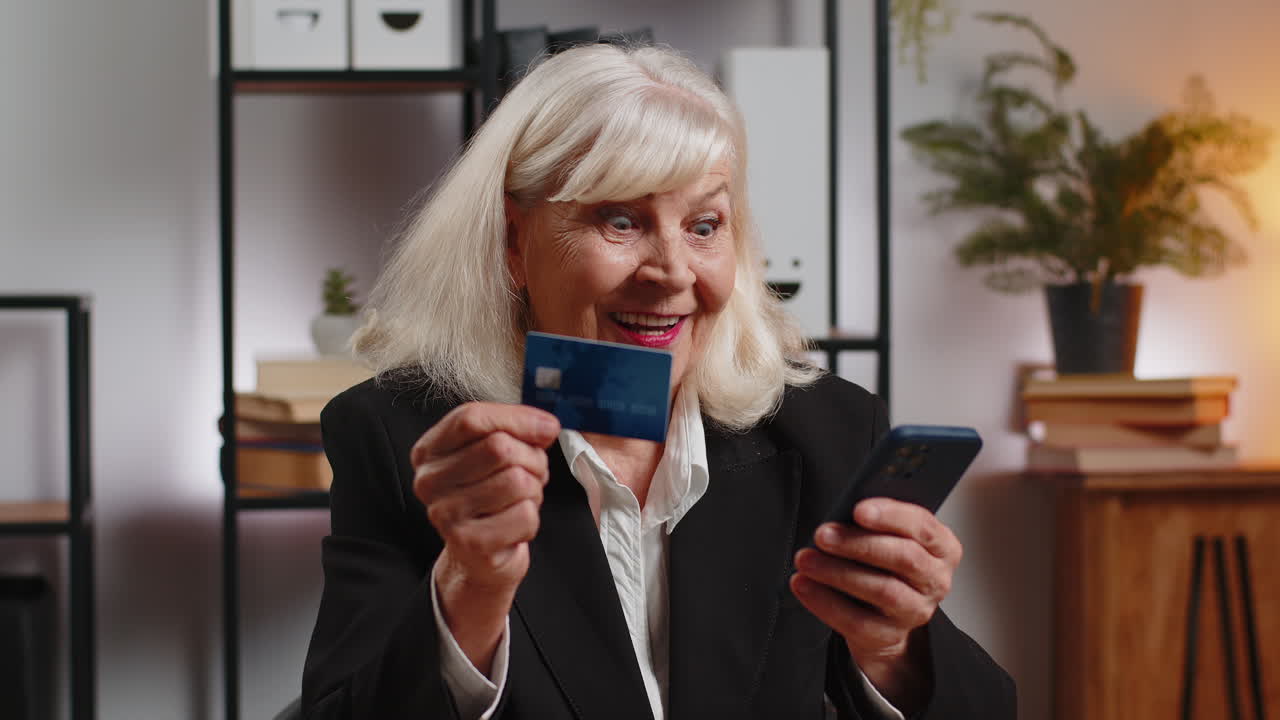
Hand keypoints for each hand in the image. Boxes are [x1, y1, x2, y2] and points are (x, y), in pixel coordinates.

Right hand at [411, 402, 560, 672]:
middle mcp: (428, 481)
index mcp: (429, 451)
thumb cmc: (490, 496)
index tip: (547, 428)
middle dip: (531, 459)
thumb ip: (515, 430)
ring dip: (533, 491)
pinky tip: (514, 526)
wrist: (479, 556)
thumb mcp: (494, 454)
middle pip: (499, 447)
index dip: (517, 419)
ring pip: (517, 481)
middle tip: (531, 475)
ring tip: (521, 500)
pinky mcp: (470, 543)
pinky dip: (532, 519)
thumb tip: (545, 427)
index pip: (471, 418)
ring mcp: (445, 514)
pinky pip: (525, 515)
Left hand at [789, 498, 961, 711]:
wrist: (885, 616)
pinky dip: (824, 602)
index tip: (858, 509)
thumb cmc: (884, 563)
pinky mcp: (889, 635)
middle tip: (822, 534)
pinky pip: (856, 621)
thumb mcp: (888, 537)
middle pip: (904, 558)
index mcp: (942, 548)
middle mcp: (935, 580)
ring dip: (837, 572)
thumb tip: (841, 514)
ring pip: (882, 590)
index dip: (891, 516)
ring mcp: (915, 610)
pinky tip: (803, 585)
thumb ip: (874, 523)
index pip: (923, 527)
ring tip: (806, 559)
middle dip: (858, 543)